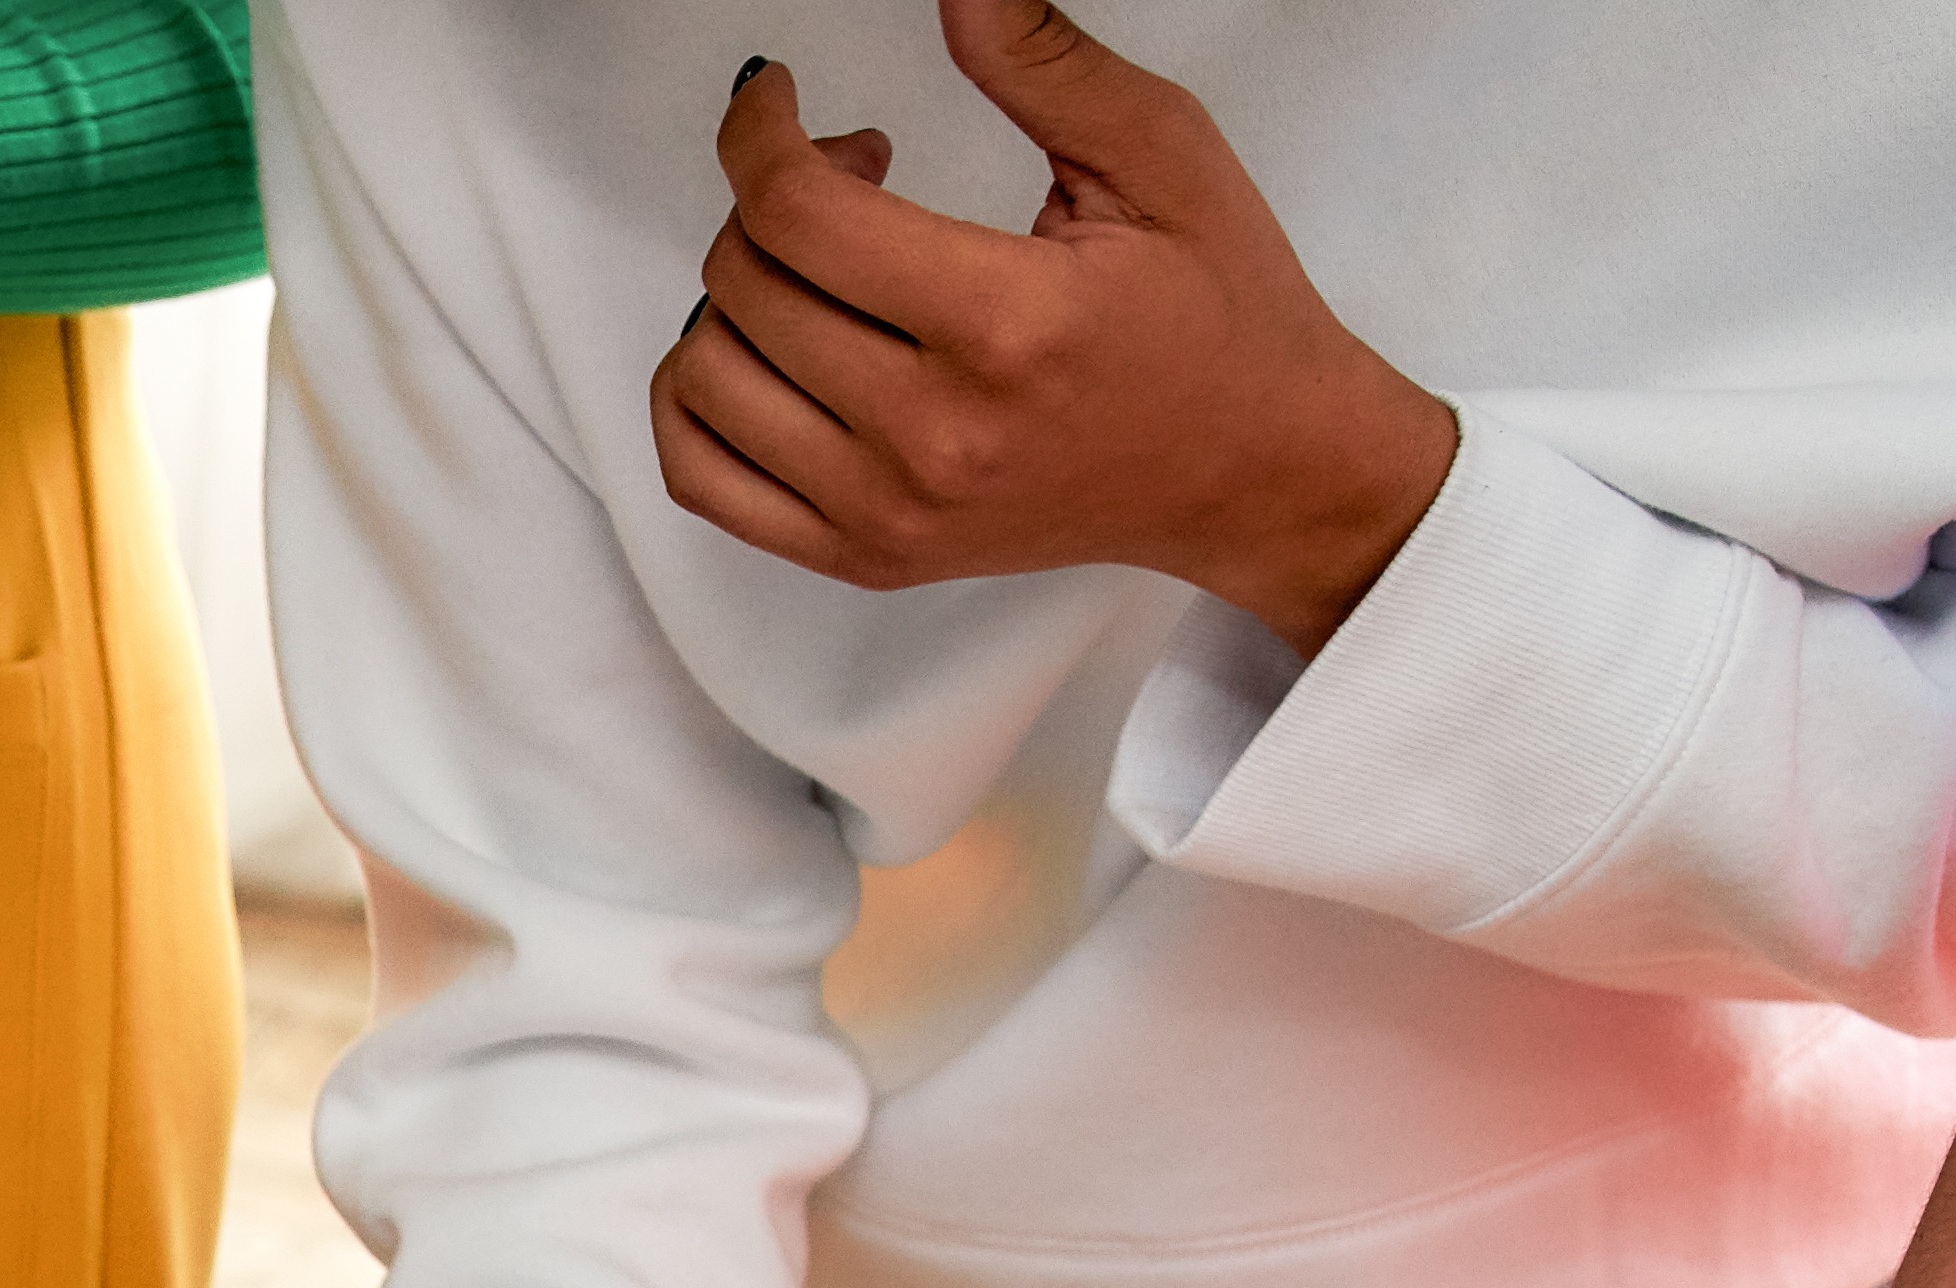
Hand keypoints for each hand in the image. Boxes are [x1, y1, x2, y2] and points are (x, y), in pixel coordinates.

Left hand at [653, 0, 1457, 653]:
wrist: (1257, 471)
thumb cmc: (1221, 315)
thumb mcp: (1159, 156)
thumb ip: (1041, 63)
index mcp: (1007, 325)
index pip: (797, 215)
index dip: (759, 131)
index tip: (775, 97)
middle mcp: (934, 433)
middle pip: (743, 285)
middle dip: (768, 198)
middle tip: (854, 174)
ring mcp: (890, 511)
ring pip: (701, 378)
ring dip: (734, 295)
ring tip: (823, 268)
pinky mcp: (868, 558)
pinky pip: (700, 478)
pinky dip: (697, 401)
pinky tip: (768, 349)